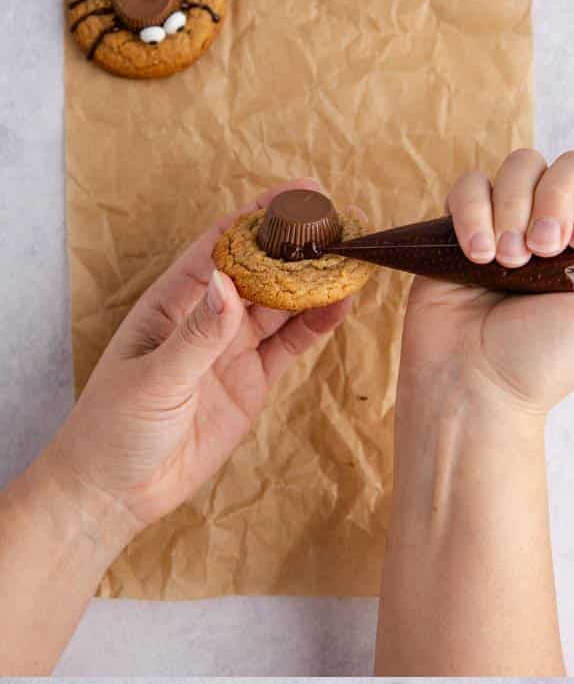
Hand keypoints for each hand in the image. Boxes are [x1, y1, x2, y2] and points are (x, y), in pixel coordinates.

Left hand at [43, 178, 357, 541]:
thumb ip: (197, 334)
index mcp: (170, 303)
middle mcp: (205, 319)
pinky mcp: (251, 383)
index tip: (293, 194)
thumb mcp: (155, 377)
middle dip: (293, 246)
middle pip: (257, 271)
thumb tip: (226, 282)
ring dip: (311, 284)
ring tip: (347, 259)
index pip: (218, 247)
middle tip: (334, 221)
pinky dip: (315, 326)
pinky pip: (288, 346)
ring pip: (279, 306)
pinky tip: (340, 305)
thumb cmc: (116, 427)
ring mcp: (230, 351)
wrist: (119, 489)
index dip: (255, 219)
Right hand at [399, 148, 573, 418]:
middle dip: (555, 199)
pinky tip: (478, 256)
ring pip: (518, 166)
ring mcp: (506, 222)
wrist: (480, 385)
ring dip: (514, 210)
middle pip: (564, 164)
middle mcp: (551, 227)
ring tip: (508, 262)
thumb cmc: (545, 358)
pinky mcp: (459, 228)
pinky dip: (473, 213)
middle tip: (543, 250)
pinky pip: (469, 185)